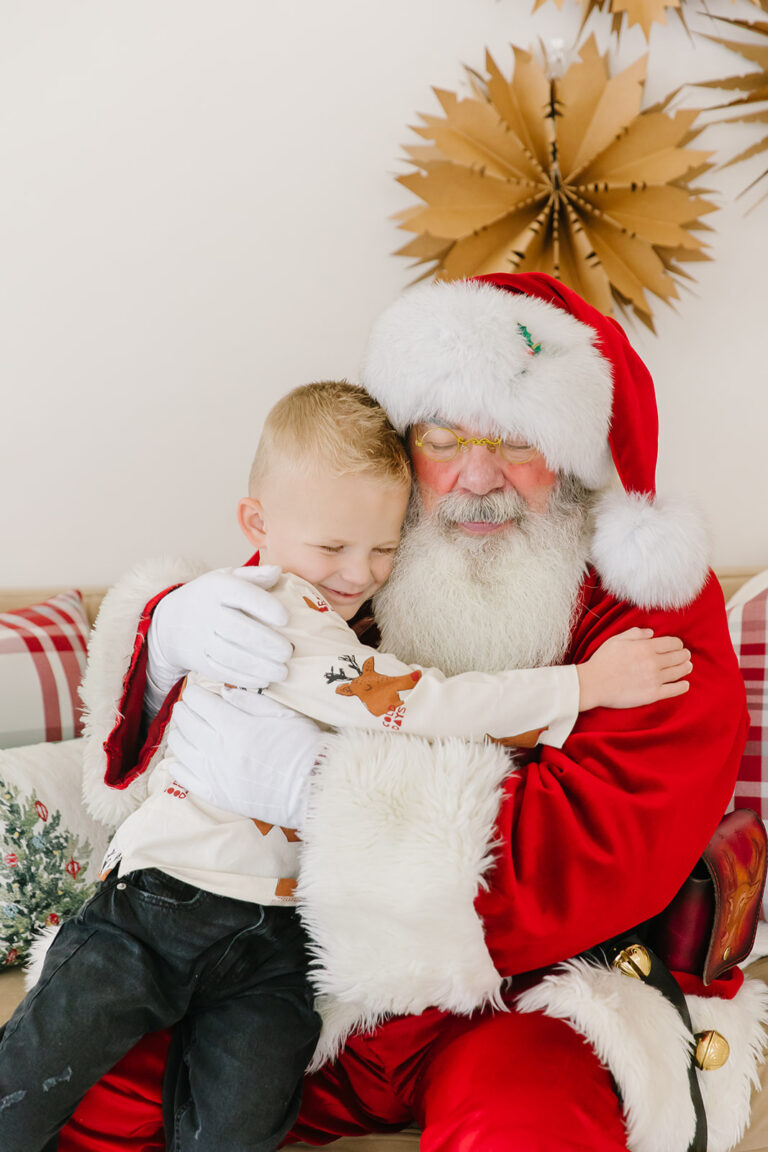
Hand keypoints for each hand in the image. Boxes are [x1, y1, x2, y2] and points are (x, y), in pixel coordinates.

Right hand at [148, 566, 293, 692]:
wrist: (170, 621)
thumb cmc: (210, 597)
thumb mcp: (228, 577)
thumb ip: (254, 575)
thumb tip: (277, 571)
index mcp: (217, 587)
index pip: (241, 594)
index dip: (265, 607)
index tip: (287, 619)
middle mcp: (206, 612)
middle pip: (237, 629)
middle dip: (267, 643)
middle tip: (288, 652)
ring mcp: (200, 638)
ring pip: (230, 655)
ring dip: (259, 666)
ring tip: (283, 671)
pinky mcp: (197, 660)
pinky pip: (221, 671)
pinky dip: (244, 678)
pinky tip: (264, 680)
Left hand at [166, 683, 324, 828]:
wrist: (313, 790)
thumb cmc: (304, 748)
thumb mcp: (283, 715)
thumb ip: (251, 701)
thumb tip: (224, 692)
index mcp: (236, 727)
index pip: (200, 703)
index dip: (195, 693)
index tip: (198, 692)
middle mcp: (219, 750)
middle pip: (186, 722)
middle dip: (184, 709)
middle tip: (189, 707)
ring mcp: (215, 774)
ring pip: (180, 748)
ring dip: (180, 734)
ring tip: (187, 729)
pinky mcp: (216, 795)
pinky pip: (184, 778)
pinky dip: (179, 764)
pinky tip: (184, 758)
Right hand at [577, 627, 691, 710]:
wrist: (593, 684)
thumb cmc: (603, 661)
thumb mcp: (617, 640)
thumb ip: (636, 633)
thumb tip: (651, 633)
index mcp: (646, 647)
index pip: (672, 643)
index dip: (678, 644)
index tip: (678, 646)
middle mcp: (653, 662)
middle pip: (679, 657)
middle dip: (684, 655)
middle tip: (686, 656)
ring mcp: (654, 679)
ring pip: (679, 672)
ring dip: (686, 668)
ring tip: (688, 667)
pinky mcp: (653, 694)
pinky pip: (674, 690)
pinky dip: (682, 686)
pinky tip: (685, 684)